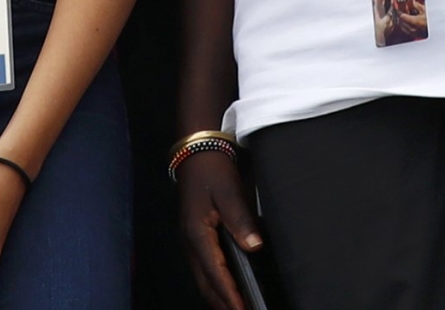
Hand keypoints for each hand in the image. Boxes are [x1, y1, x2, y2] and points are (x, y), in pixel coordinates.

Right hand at [177, 151, 268, 309]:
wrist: (196, 150)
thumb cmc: (212, 169)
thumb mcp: (229, 192)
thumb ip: (241, 221)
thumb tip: (254, 247)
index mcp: (197, 233)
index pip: (216, 274)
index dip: (231, 295)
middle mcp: (190, 242)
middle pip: (205, 284)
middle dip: (223, 304)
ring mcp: (189, 240)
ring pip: (202, 279)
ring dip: (218, 296)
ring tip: (236, 308)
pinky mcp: (193, 237)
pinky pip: (203, 268)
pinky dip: (214, 283)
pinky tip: (228, 287)